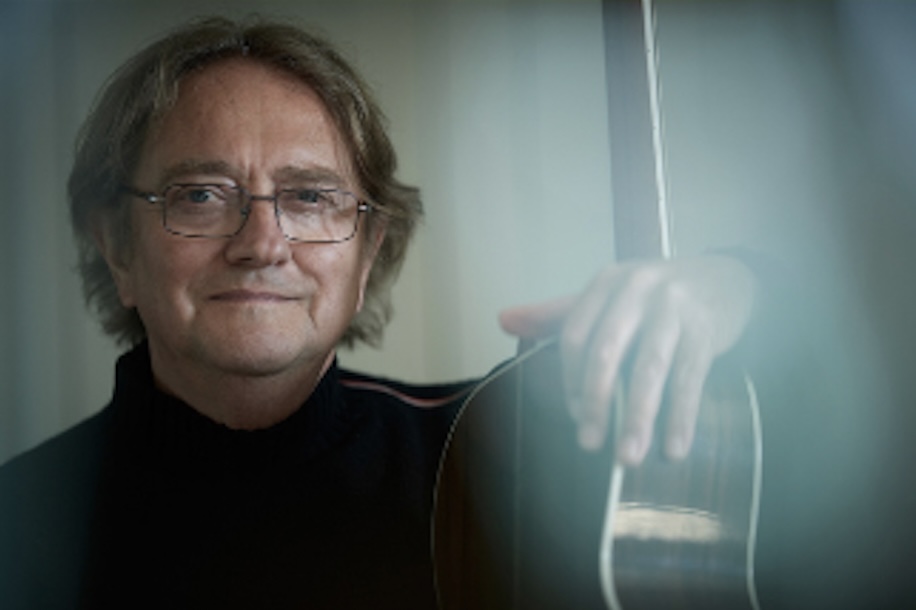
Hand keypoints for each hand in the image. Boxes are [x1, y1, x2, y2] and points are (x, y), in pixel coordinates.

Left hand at [499, 254, 755, 465]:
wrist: (728, 278)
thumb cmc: (658, 294)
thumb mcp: (609, 294)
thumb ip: (557, 312)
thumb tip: (503, 320)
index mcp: (607, 283)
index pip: (575, 335)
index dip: (570, 379)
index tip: (576, 416)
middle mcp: (638, 289)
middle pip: (606, 351)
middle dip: (596, 402)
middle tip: (590, 444)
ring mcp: (674, 308)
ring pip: (650, 369)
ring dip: (638, 418)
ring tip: (629, 457)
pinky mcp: (706, 330)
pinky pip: (690, 379)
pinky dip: (682, 417)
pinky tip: (674, 448)